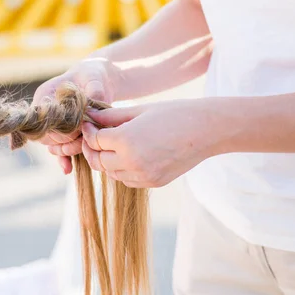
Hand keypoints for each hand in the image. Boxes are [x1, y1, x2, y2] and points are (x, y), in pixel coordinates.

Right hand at [33, 58, 121, 173]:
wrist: (96, 81)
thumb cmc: (93, 76)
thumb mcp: (95, 78)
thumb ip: (94, 90)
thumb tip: (93, 103)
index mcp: (45, 94)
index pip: (43, 118)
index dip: (60, 127)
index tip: (79, 128)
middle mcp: (44, 111)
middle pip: (46, 135)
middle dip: (66, 141)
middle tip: (84, 139)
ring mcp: (51, 124)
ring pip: (52, 146)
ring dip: (67, 150)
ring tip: (84, 148)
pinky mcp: (61, 134)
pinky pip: (57, 151)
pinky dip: (63, 160)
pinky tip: (68, 169)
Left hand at [81, 99, 230, 186]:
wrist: (206, 131)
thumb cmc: (173, 114)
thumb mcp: (139, 110)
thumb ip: (111, 117)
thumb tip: (89, 116)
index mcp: (126, 140)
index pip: (94, 140)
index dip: (88, 132)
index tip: (89, 125)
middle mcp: (132, 162)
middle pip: (98, 161)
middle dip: (92, 149)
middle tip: (94, 137)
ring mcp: (143, 176)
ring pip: (111, 173)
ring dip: (106, 161)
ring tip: (112, 145)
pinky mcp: (153, 183)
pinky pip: (127, 180)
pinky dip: (122, 170)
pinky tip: (129, 155)